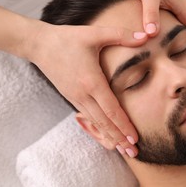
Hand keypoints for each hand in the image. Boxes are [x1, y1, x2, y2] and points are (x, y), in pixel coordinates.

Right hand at [26, 21, 147, 156]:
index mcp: (92, 81)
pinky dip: (98, 128)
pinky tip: (105, 134)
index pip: (111, 109)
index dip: (124, 125)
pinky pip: (87, 117)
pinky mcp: (70, 96)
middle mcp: (83, 94)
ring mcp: (75, 97)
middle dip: (119, 138)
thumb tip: (146, 35)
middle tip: (133, 153)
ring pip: (95, 122)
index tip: (135, 138)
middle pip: (104, 122)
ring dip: (109, 136)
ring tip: (121, 149)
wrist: (39, 44)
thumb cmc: (68, 38)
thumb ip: (121, 35)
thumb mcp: (95, 33)